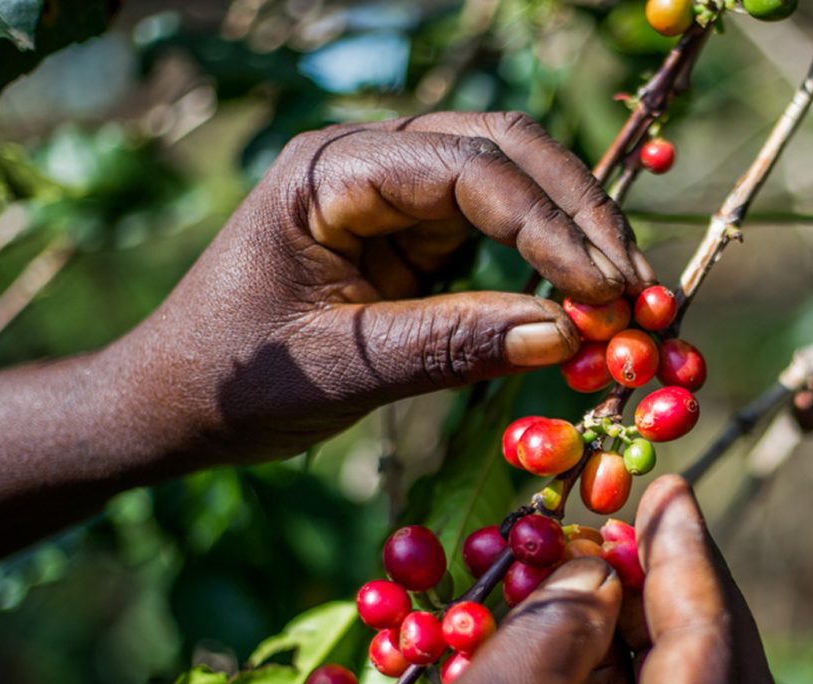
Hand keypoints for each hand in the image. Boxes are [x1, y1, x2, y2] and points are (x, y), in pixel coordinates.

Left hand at [127, 112, 654, 462]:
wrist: (176, 401)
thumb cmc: (235, 378)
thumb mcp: (341, 366)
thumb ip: (449, 344)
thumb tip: (568, 335)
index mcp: (330, 171)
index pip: (467, 169)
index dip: (548, 227)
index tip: (604, 293)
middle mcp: (366, 166)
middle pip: (502, 152)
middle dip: (576, 217)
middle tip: (637, 291)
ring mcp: (390, 202)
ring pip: (507, 187)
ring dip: (569, 237)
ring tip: (625, 300)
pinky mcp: (406, 244)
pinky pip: (489, 237)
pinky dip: (539, 268)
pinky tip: (577, 304)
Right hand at [188, 476, 774, 683]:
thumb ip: (555, 629)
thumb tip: (600, 566)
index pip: (713, 654)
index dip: (691, 560)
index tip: (669, 487)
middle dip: (681, 594)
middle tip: (641, 521)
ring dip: (642, 634)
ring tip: (599, 566)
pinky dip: (607, 679)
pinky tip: (571, 637)